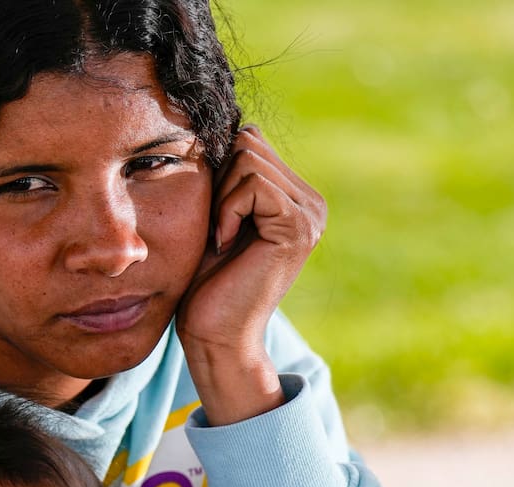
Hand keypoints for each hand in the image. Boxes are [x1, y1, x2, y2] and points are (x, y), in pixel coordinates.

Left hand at [175, 126, 325, 425]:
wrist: (214, 334)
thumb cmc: (203, 283)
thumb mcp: (211, 217)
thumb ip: (225, 177)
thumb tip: (220, 125)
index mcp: (293, 196)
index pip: (248, 140)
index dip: (216, 170)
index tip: (211, 218)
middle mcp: (311, 202)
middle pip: (248, 142)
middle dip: (217, 181)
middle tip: (216, 229)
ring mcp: (310, 214)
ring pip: (248, 158)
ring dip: (219, 198)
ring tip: (223, 239)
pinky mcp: (298, 227)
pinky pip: (253, 185)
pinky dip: (227, 210)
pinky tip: (226, 244)